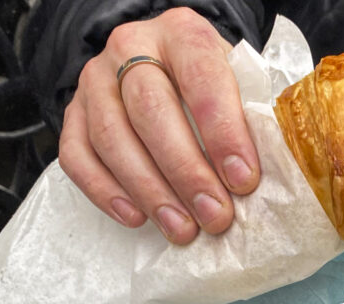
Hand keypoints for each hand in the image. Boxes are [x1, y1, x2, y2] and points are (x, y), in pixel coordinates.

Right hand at [59, 9, 260, 243]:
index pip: (203, 77)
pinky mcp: (72, 113)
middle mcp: (130, 47)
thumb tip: (272, 176)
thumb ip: (253, 118)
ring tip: (181, 229)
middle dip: (186, 171)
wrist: (163, 70)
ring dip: (149, 191)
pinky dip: (104, 191)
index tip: (243, 180)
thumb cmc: (210, 89)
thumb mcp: (239, 87)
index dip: (224, 132)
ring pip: (112, 136)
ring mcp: (95, 79)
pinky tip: (136, 218)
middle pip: (151, 110)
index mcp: (183, 34)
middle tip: (214, 217)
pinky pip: (76, 156)